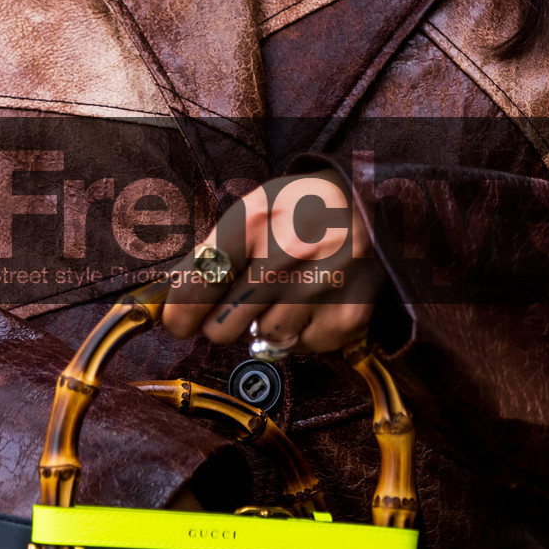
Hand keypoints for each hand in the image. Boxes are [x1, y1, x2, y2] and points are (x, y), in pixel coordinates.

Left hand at [161, 174, 381, 356]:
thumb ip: (212, 254)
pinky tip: (320, 300)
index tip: (180, 322)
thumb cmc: (304, 207)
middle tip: (245, 300)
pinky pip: (304, 348)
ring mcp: (320, 289)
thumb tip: (169, 309)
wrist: (379, 201)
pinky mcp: (349, 316)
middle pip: (221, 329)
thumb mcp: (255, 208)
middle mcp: (286, 256)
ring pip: (264, 340)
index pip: (194, 288)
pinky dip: (307, 331)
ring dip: (270, 324)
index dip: (179, 315)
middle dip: (224, 321)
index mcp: (253, 223)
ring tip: (292, 290)